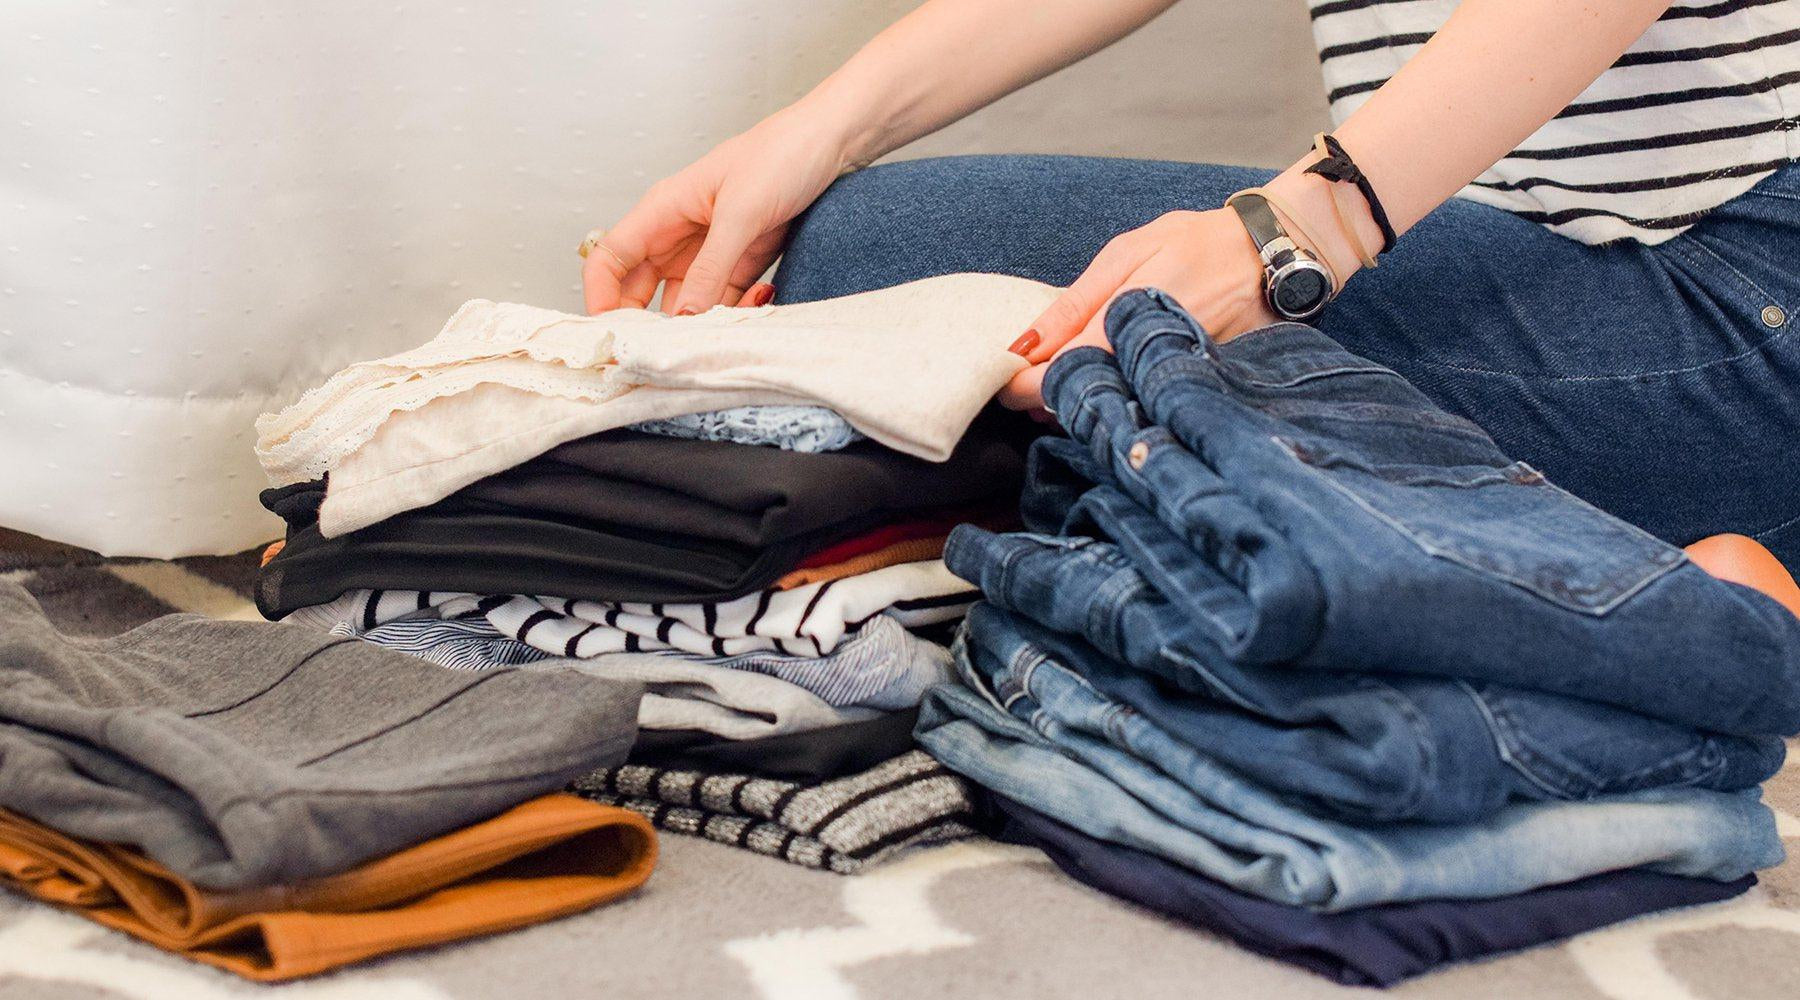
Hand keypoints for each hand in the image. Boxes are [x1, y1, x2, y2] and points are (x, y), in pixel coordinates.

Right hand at [582, 102, 857, 315]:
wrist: (831, 142)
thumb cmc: (782, 154)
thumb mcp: (742, 212)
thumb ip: (711, 267)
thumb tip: (683, 317)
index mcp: (662, 210)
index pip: (609, 258)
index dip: (600, 297)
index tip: (613, 335)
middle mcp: (678, 234)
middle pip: (640, 290)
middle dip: (652, 323)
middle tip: (671, 351)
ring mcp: (708, 251)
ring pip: (685, 304)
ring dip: (703, 321)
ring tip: (731, 324)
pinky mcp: (740, 263)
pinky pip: (723, 302)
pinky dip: (736, 311)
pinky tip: (760, 299)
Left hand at [997, 207, 1278, 410]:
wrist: (1273, 255)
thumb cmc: (1196, 244)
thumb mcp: (1126, 254)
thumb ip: (1073, 304)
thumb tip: (1024, 345)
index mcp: (1121, 325)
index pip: (1054, 378)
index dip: (1020, 387)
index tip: (1003, 381)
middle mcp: (1146, 363)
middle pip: (1078, 406)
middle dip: (1044, 399)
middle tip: (1030, 380)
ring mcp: (1169, 382)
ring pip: (1108, 412)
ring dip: (1078, 402)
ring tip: (1067, 375)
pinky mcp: (1188, 391)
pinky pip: (1139, 407)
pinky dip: (1115, 399)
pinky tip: (1107, 381)